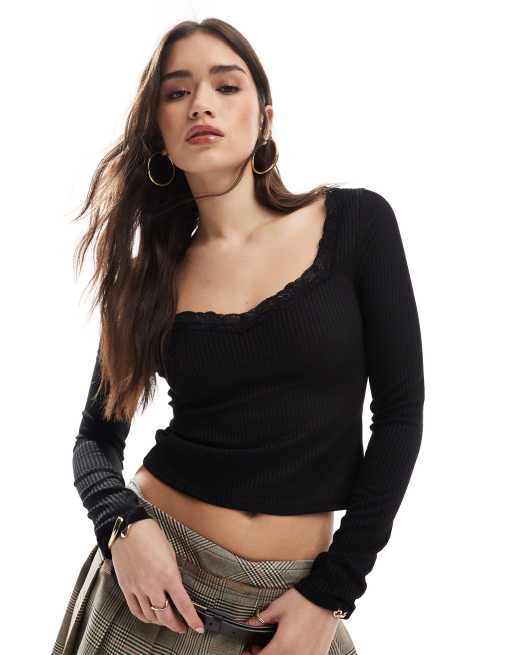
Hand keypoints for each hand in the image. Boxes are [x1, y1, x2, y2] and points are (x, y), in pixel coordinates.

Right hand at [110, 518, 204, 634]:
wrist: (127, 529)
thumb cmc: (150, 535)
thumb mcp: (170, 552)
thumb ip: (173, 572)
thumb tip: (176, 587)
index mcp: (168, 574)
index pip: (183, 604)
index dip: (192, 619)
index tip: (198, 627)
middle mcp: (153, 585)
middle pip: (166, 615)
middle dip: (177, 625)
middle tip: (183, 627)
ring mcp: (138, 588)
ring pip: (151, 616)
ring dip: (161, 622)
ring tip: (168, 622)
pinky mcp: (126, 588)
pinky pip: (136, 610)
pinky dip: (145, 617)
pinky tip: (150, 617)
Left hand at [240, 587, 338, 654]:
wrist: (327, 597)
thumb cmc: (303, 600)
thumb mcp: (278, 607)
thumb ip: (262, 618)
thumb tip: (251, 622)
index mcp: (283, 645)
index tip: (247, 652)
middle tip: (257, 648)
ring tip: (275, 647)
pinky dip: (292, 654)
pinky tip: (290, 647)